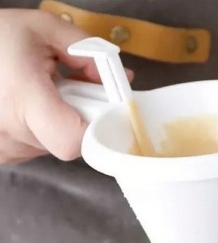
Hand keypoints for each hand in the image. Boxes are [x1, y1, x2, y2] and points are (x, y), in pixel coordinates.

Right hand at [0, 9, 101, 164]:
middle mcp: (12, 132)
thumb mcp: (42, 29)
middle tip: (69, 91)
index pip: (72, 140)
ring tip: (41, 95)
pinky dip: (42, 129)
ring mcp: (6, 149)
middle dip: (79, 117)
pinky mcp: (2, 155)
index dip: (93, 130)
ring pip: (54, 146)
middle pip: (69, 142)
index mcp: (22, 99)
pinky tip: (28, 107)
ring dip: (59, 122)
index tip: (100, 110)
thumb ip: (87, 52)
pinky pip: (37, 148)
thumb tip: (122, 79)